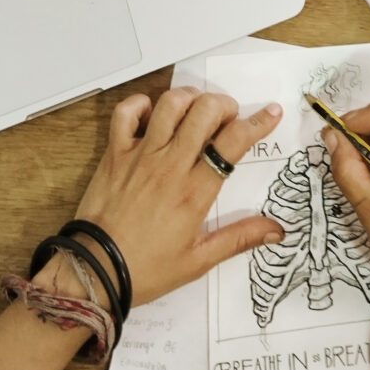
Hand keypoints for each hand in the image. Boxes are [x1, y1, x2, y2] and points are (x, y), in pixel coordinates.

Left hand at [69, 88, 284, 306]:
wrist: (94, 271)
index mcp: (194, 192)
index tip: (270, 113)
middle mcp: (170, 165)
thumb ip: (239, 238)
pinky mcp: (115, 153)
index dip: (257, 122)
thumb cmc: (145, 269)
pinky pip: (126, 112)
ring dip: (190, 98)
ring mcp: (140, 155)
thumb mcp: (199, 260)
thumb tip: (276, 231)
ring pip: (170, 104)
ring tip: (197, 109)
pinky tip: (153, 113)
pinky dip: (141, 103)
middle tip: (229, 116)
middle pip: (204, 112)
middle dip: (224, 105)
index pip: (233, 142)